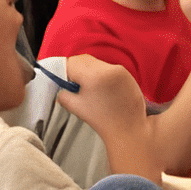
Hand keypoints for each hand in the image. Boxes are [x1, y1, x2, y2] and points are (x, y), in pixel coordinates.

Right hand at [59, 55, 160, 181]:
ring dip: (89, 71)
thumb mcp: (75, 106)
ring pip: (97, 63)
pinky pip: (109, 68)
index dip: (64, 71)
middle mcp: (109, 69)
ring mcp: (121, 71)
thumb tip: (61, 85)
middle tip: (74, 83)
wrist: (129, 129)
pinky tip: (102, 89)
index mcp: (94, 75)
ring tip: (90, 88)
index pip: (71, 63)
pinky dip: (102, 74)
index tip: (63, 79)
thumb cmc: (103, 120)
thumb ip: (63, 93)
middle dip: (76, 69)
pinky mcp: (129, 75)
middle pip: (84, 60)